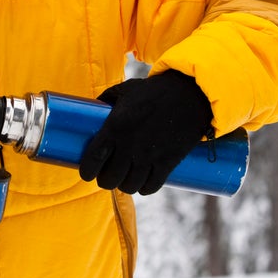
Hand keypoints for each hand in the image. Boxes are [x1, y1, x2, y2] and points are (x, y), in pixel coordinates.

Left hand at [79, 70, 212, 194]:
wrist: (190, 94)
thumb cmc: (154, 90)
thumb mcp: (126, 89)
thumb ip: (108, 98)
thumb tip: (94, 104)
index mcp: (115, 127)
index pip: (92, 160)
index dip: (87, 171)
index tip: (87, 172)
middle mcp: (129, 145)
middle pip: (109, 179)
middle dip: (105, 180)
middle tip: (108, 174)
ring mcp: (149, 156)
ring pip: (129, 187)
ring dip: (125, 185)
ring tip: (126, 177)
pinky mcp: (168, 162)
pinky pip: (151, 187)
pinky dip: (144, 188)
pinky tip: (143, 181)